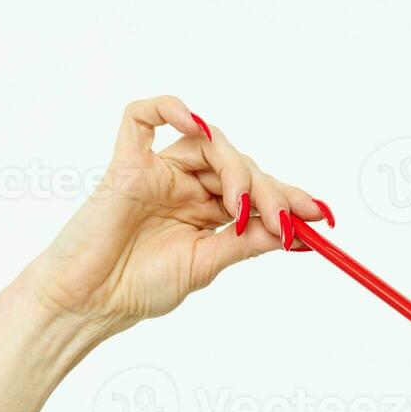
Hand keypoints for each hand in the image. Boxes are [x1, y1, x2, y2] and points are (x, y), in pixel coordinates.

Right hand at [15, 95, 333, 338]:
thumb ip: (243, 243)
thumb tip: (291, 230)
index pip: (256, 191)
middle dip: (270, 190)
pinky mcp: (125, 165)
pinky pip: (140, 117)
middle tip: (287, 219)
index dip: (290, 197)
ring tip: (242, 206)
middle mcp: (185, 187)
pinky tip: (196, 123)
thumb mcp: (205, 266)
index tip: (323, 216)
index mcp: (206, 212)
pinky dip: (169, 108)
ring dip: (236, 168)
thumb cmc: (136, 289)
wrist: (87, 303)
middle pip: (239, 164)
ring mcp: (156, 173)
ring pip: (208, 142)